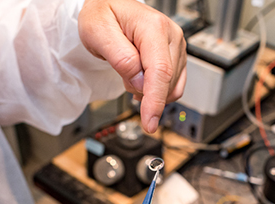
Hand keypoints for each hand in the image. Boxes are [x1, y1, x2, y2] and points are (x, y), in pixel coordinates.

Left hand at [78, 0, 186, 132]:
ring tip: (130, 73)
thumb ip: (120, 57)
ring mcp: (176, 45)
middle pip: (167, 81)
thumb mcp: (98, 32)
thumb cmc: (102, 14)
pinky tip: (142, 82)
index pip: (160, 71)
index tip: (149, 121)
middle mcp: (171, 35)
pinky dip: (157, 90)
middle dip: (145, 92)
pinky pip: (174, 84)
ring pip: (171, 86)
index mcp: (154, 27)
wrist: (108, 6)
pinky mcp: (176, 55)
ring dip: (149, 90)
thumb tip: (139, 81)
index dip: (155, 100)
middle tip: (123, 78)